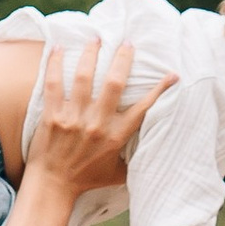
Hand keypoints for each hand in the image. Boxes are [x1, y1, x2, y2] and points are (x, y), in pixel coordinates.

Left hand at [30, 35, 165, 200]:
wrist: (52, 186)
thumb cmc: (87, 179)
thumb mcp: (118, 173)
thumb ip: (134, 160)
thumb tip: (153, 153)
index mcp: (116, 136)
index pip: (143, 108)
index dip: (160, 89)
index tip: (172, 74)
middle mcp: (97, 124)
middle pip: (115, 83)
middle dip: (123, 59)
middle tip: (127, 42)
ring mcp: (73, 118)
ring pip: (84, 77)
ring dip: (91, 54)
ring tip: (96, 38)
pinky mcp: (52, 116)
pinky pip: (54, 84)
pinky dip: (55, 64)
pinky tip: (59, 48)